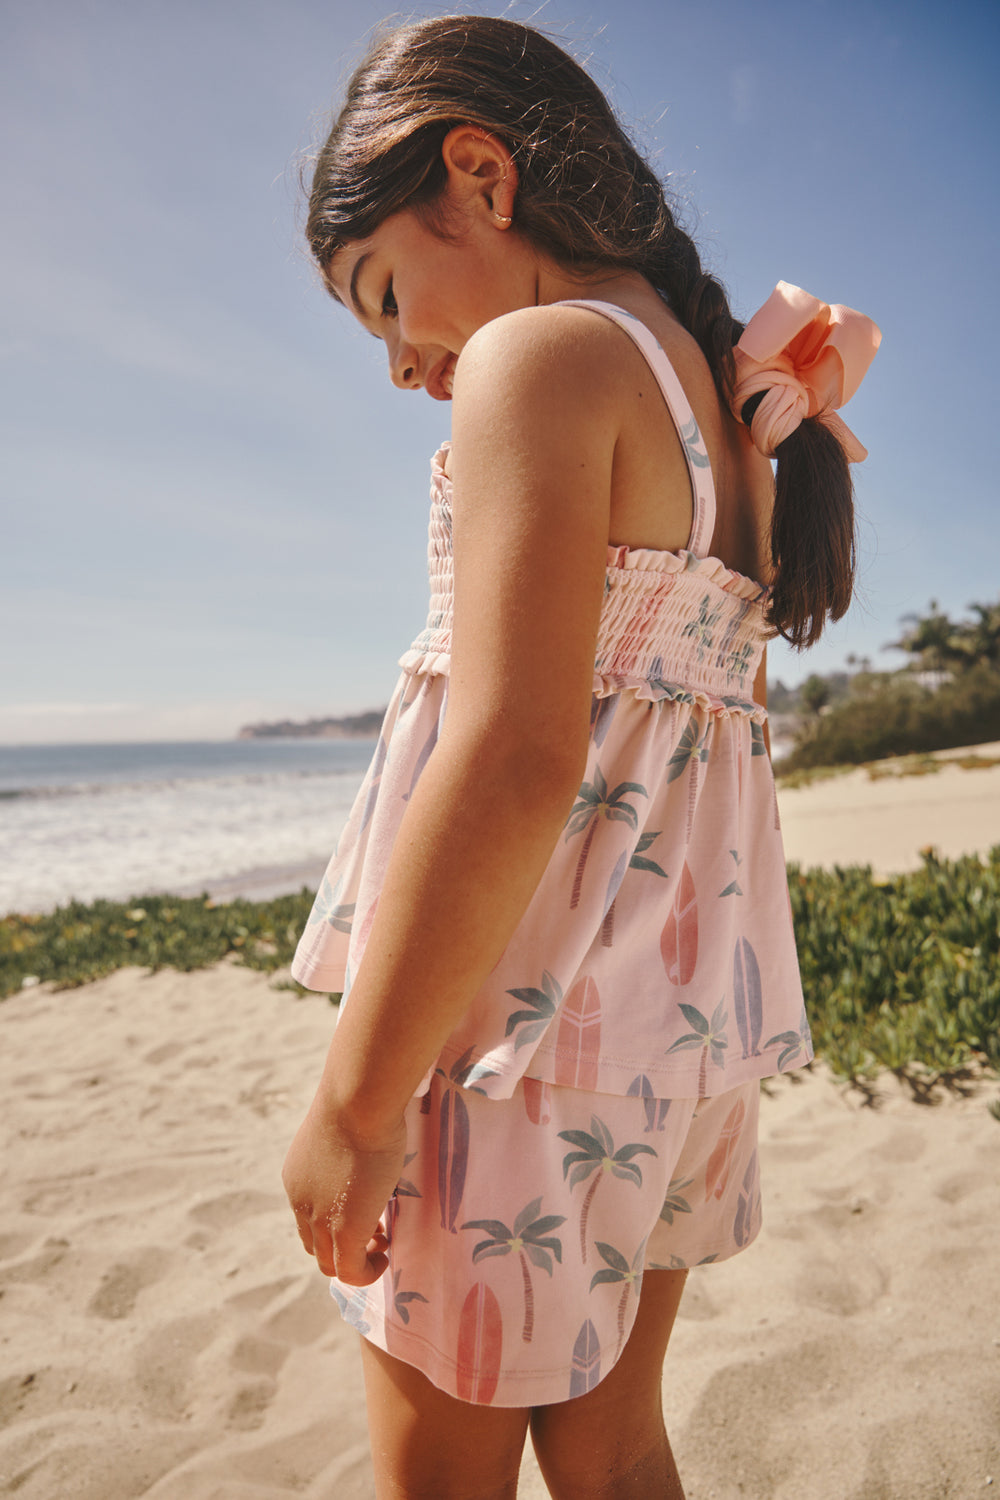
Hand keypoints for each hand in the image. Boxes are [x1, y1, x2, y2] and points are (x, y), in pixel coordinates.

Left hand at [282, 1100, 406, 1285]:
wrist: (357, 1103)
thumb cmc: (358, 1102)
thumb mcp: (345, 1130)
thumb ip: (348, 1146)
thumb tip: (368, 1135)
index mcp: (297, 1178)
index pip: (308, 1217)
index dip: (334, 1223)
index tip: (365, 1210)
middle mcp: (300, 1203)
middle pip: (315, 1245)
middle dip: (344, 1246)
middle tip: (376, 1231)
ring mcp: (320, 1220)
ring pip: (329, 1263)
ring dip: (356, 1261)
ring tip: (381, 1243)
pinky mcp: (344, 1231)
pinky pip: (350, 1272)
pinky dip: (367, 1273)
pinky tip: (384, 1256)